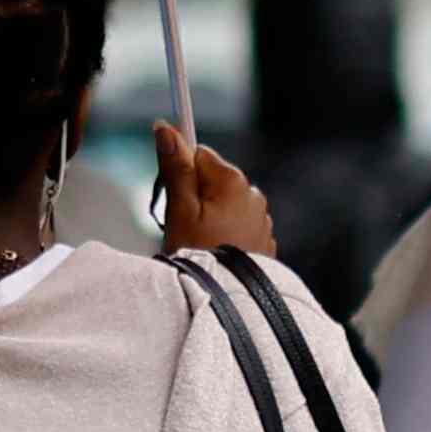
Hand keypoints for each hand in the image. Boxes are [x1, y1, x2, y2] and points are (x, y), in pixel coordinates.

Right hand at [151, 125, 275, 264]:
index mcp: (234, 182)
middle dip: (194, 197)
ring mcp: (261, 220)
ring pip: (225, 205)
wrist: (228, 302)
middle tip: (182, 225)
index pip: (200, 154)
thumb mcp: (180, 209)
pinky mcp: (264, 243)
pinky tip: (215, 252)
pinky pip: (238, 227)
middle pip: (213, 180)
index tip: (171, 192)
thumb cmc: (200, 255)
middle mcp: (253, 196)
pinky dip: (225, 235)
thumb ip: (176, 168)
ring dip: (209, 217)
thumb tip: (167, 128)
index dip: (181, 172)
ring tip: (198, 244)